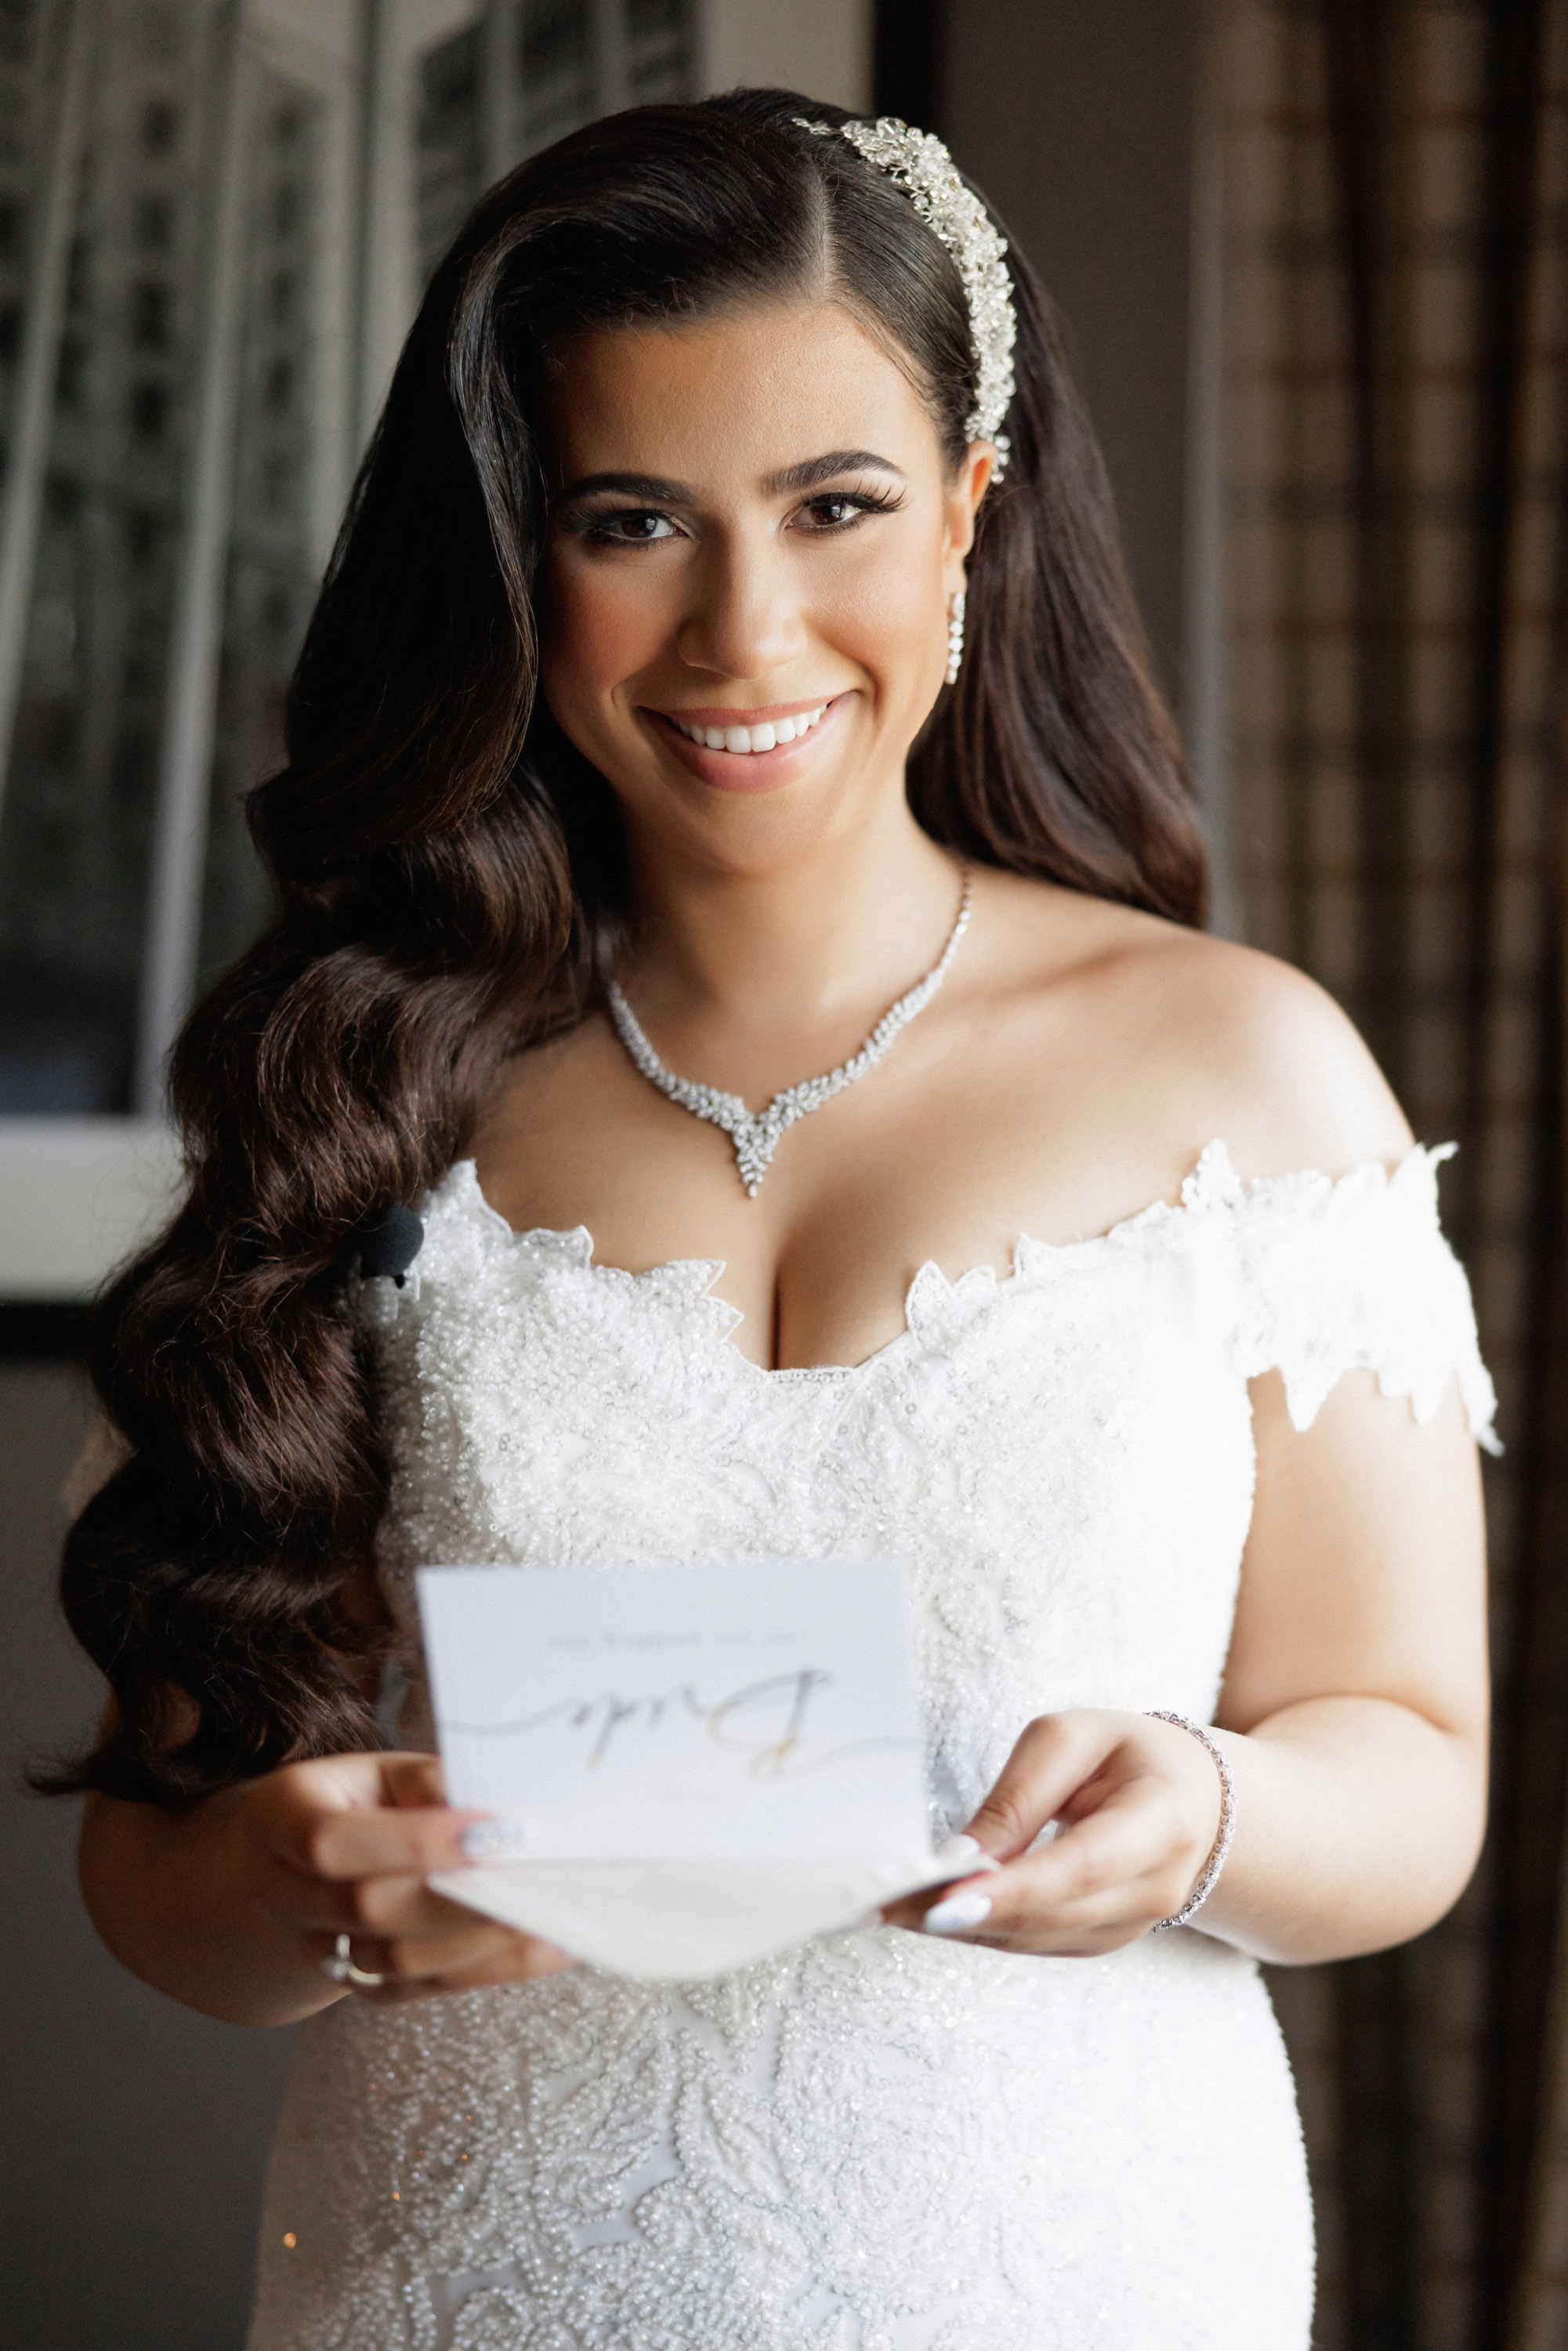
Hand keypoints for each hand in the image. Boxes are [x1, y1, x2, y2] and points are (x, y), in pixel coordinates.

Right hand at [236, 1750, 574, 2002]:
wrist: (306, 1859)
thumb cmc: (360, 1800)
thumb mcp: (384, 1770)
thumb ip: (429, 1783)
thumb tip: (493, 1813)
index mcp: (279, 1816)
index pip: (332, 1841)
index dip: (414, 1841)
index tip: (495, 1831)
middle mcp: (282, 1893)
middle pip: (368, 1909)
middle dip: (459, 1896)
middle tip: (535, 1873)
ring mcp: (317, 1948)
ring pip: (398, 1962)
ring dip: (482, 1940)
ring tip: (552, 1909)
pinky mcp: (362, 1985)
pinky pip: (427, 1988)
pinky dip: (494, 1968)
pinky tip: (551, 1942)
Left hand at [883, 1711, 1226, 1954]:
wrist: (1199, 1800)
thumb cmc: (1132, 1756)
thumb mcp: (1075, 1738)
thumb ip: (1020, 1793)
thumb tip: (963, 1854)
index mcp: (1162, 1821)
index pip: (1084, 1864)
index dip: (1015, 1888)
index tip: (948, 1900)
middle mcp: (1155, 1888)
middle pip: (1052, 1913)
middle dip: (965, 1911)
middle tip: (885, 1900)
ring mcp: (1132, 1927)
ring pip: (1035, 1939)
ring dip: (961, 1927)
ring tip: (889, 1906)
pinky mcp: (1102, 1942)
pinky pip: (1035, 1943)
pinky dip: (982, 1930)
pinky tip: (930, 1913)